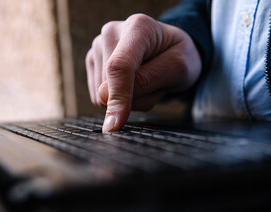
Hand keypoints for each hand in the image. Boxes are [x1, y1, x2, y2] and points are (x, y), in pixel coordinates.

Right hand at [86, 14, 200, 131]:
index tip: (116, 124)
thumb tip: (103, 97)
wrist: (169, 49)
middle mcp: (111, 33)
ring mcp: (97, 47)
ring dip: (128, 99)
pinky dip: (118, 98)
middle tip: (156, 83)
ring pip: (102, 95)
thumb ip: (145, 81)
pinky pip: (98, 96)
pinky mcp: (92, 62)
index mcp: (137, 27)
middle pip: (110, 85)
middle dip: (134, 98)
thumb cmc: (177, 55)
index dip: (118, 97)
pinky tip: (131, 82)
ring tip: (145, 80)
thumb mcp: (178, 68)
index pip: (120, 66)